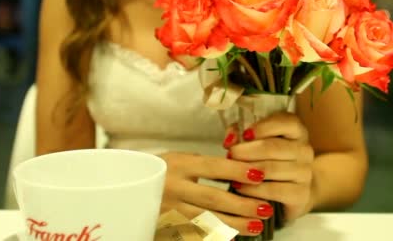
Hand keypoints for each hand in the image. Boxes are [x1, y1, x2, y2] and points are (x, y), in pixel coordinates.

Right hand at [159, 152, 274, 235]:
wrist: (126, 188)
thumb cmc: (158, 171)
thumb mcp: (176, 159)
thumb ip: (202, 163)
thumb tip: (236, 167)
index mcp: (178, 165)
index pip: (213, 166)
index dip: (237, 171)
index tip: (259, 175)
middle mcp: (173, 187)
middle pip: (213, 198)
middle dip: (242, 205)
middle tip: (265, 209)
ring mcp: (168, 210)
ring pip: (206, 220)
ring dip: (234, 224)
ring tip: (256, 226)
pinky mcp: (164, 227)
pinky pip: (192, 235)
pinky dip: (213, 236)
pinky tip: (230, 237)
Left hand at [225, 112, 314, 220]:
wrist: (290, 191)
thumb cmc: (267, 159)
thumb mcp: (255, 140)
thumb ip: (240, 134)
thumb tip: (230, 140)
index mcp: (296, 131)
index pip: (286, 122)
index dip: (264, 126)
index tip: (245, 134)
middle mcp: (304, 150)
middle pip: (273, 147)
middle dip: (247, 151)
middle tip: (230, 155)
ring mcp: (305, 173)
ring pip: (272, 169)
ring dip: (247, 170)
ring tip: (231, 172)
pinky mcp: (301, 194)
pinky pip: (274, 190)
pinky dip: (254, 189)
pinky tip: (241, 187)